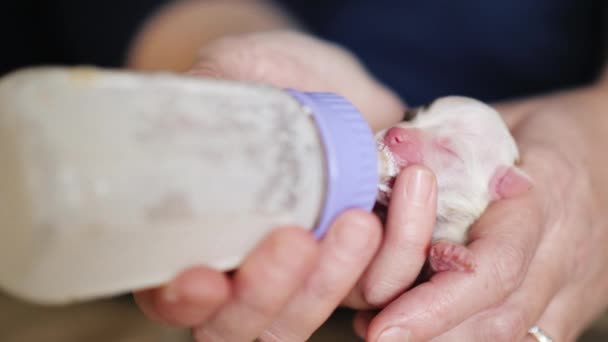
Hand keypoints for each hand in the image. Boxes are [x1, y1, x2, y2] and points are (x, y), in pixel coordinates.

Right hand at [135, 30, 432, 340]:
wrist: (335, 83)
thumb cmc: (271, 76)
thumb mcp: (232, 70)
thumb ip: (212, 97)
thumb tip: (187, 125)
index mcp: (197, 232)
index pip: (175, 296)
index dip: (184, 301)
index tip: (206, 277)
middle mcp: (249, 267)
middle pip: (248, 325)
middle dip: (271, 294)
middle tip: (298, 239)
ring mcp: (308, 271)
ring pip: (312, 317)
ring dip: (337, 280)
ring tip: (359, 218)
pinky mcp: (362, 262)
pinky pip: (382, 284)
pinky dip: (398, 251)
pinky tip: (405, 192)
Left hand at [354, 85, 607, 340]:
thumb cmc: (541, 130)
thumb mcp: (493, 121)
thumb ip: (441, 144)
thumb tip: (378, 157)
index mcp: (545, 198)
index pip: (495, 267)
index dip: (436, 305)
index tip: (382, 326)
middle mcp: (567, 253)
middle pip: (500, 319)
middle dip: (429, 335)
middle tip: (372, 333)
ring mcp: (577, 287)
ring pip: (514, 339)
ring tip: (390, 331)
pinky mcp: (573, 306)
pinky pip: (527, 339)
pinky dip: (472, 340)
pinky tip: (433, 335)